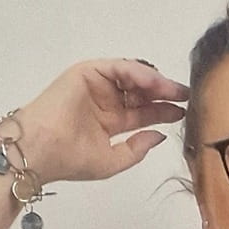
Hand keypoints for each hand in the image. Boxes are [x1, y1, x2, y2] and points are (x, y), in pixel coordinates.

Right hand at [14, 59, 189, 184]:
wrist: (42, 150)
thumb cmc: (72, 159)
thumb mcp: (113, 160)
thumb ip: (137, 148)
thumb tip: (159, 135)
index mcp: (109, 121)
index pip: (142, 113)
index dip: (163, 112)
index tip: (183, 113)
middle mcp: (104, 101)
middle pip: (140, 93)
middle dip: (164, 93)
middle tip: (186, 95)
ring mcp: (96, 85)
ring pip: (132, 78)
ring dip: (155, 82)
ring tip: (174, 89)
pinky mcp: (87, 72)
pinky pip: (119, 68)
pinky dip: (138, 72)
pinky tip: (155, 82)